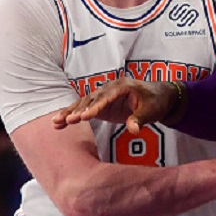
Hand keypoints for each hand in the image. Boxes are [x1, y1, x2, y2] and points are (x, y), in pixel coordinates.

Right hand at [52, 78, 179, 133]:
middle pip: (91, 99)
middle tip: (68, 121)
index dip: (95, 107)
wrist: (159, 97)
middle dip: (78, 110)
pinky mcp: (101, 104)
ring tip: (56, 122)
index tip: (84, 117)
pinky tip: (60, 124)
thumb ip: (140, 119)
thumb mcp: (151, 111)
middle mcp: (110, 88)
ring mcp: (104, 95)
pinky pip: (84, 109)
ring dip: (70, 112)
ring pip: (84, 103)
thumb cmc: (155, 102)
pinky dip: (73, 115)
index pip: (106, 97)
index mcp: (122, 86)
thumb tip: (133, 129)